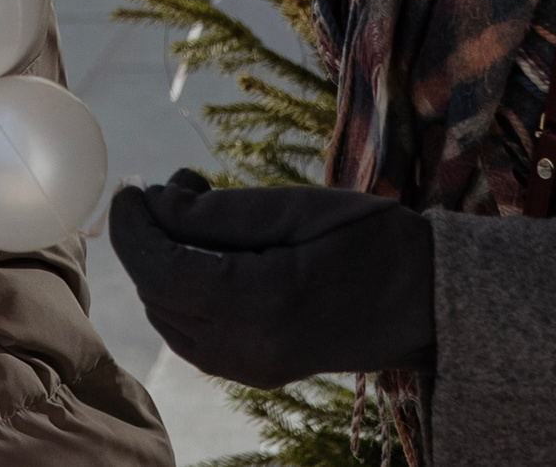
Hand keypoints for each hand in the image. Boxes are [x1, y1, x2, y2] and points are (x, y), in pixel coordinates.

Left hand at [107, 170, 434, 388]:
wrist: (426, 300)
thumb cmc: (371, 239)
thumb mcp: (297, 206)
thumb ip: (221, 212)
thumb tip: (155, 203)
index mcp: (265, 303)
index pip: (162, 272)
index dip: (132, 228)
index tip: (130, 187)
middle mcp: (250, 348)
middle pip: (158, 294)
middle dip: (150, 237)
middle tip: (182, 185)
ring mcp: (251, 368)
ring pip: (167, 316)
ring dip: (163, 262)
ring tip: (202, 211)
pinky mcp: (254, 370)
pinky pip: (190, 334)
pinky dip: (180, 291)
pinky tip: (209, 252)